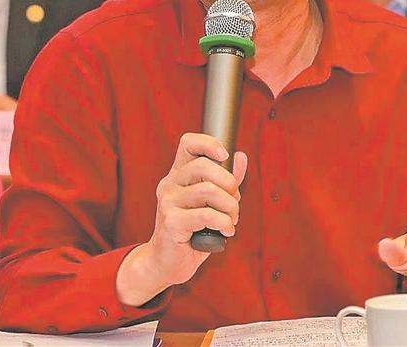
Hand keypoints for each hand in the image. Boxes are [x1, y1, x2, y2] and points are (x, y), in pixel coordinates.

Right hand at [116, 133, 246, 305]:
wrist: (166, 262)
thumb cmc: (192, 231)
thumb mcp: (211, 203)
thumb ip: (225, 180)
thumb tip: (240, 156)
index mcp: (178, 174)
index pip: (188, 143)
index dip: (209, 143)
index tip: (225, 156)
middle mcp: (169, 184)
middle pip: (204, 166)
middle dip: (229, 183)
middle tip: (235, 202)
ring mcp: (168, 203)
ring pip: (209, 190)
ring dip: (230, 207)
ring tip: (231, 220)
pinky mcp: (171, 223)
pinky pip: (206, 215)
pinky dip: (224, 222)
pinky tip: (226, 232)